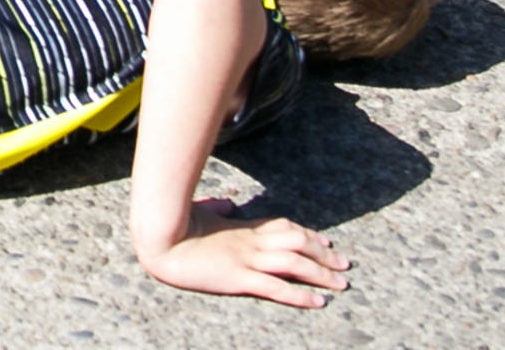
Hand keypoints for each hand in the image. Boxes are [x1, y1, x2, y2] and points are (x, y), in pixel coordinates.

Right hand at [139, 199, 352, 304]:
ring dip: (322, 273)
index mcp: (242, 227)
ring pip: (295, 264)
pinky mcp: (238, 278)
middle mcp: (251, 241)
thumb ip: (217, 208)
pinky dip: (301, 295)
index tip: (326, 242)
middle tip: (345, 264)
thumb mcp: (200, 213)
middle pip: (298, 242)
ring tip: (341, 283)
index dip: (309, 234)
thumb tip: (227, 203)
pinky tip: (318, 301)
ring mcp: (246, 259)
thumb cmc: (174, 226)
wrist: (160, 239)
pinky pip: (277, 287)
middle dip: (325, 253)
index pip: (285, 227)